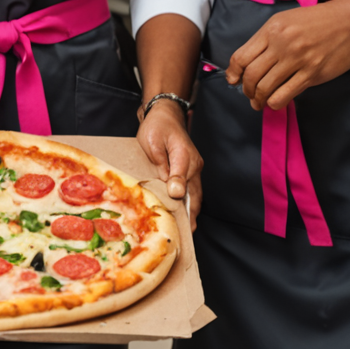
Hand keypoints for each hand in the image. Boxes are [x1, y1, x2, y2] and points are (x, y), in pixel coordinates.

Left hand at [137, 101, 201, 229]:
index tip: (175, 216)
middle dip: (190, 215)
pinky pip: (193, 190)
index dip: (177, 201)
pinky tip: (183, 215)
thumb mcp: (154, 143)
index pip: (183, 184)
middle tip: (184, 234)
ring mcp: (195, 168)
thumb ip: (163, 166)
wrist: (164, 114)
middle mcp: (194, 164)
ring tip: (184, 231)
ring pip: (195, 195)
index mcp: (184, 157)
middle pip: (194, 195)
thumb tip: (173, 189)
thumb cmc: (156, 127)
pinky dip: (189, 203)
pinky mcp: (192, 170)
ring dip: (190, 212)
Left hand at [226, 0, 349, 110]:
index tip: (233, 80)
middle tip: (249, 95)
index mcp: (271, 29)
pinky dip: (275, 103)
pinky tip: (275, 103)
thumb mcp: (286, 20)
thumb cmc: (318, 20)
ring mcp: (297, 59)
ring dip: (258, 99)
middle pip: (251, 75)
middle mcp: (281, 44)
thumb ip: (268, 39)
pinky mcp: (312, 73)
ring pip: (266, 87)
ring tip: (259, 103)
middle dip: (246, 90)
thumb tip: (251, 62)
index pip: (241, 56)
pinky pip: (285, 94)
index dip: (233, 73)